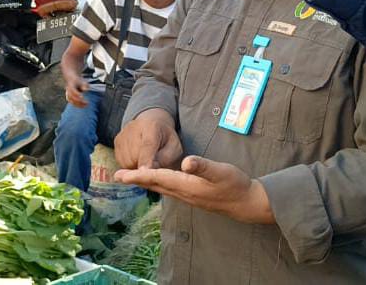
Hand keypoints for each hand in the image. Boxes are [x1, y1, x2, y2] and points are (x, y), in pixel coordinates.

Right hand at [63, 71, 90, 108]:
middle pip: (73, 97)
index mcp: (71, 86)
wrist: (71, 80)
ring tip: (86, 105)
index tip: (83, 97)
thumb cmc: (78, 81)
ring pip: (72, 101)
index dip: (77, 94)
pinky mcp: (68, 98)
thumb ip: (84, 85)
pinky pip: (72, 103)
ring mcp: (68, 95)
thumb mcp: (82, 81)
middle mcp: (68, 91)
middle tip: (87, 103)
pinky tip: (83, 106)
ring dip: (79, 104)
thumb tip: (86, 90)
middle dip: (80, 101)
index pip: (73, 91)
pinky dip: (77, 105)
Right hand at [114, 109, 182, 169]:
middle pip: (134, 157)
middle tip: (154, 164)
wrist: (152, 122)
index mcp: (152, 127)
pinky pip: (121, 162)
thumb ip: (165, 159)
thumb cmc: (165, 138)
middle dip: (144, 167)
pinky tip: (139, 158)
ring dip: (136, 167)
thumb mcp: (174, 147)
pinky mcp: (116, 141)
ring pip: (126, 163)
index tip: (144, 172)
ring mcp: (123, 134)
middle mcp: (133, 128)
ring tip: (147, 160)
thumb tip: (149, 172)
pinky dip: (130, 165)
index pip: (147, 145)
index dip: (145, 160)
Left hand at [114, 155, 273, 224]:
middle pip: (155, 185)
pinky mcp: (194, 195)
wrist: (246, 203)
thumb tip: (186, 162)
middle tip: (118, 175)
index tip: (121, 175)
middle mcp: (183, 193)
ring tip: (134, 177)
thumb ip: (203, 166)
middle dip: (137, 180)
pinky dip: (159, 183)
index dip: (139, 175)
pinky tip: (160, 181)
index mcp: (186, 185)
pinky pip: (170, 189)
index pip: (157, 178)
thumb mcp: (220, 172)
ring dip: (146, 182)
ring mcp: (188, 196)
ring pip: (161, 188)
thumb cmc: (234, 185)